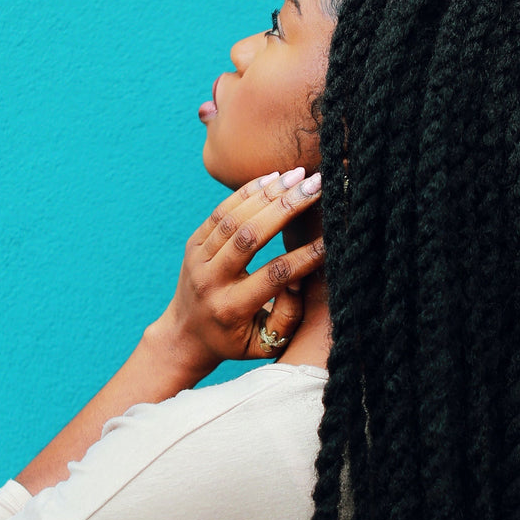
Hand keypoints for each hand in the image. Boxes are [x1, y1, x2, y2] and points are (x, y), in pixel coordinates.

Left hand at [153, 167, 324, 378]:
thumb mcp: (264, 344)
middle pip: (250, 237)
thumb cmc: (235, 341)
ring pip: (234, 218)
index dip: (306, 256)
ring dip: (269, 193)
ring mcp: (198, 259)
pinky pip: (220, 211)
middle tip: (317, 187)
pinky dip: (246, 191)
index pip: (274, 275)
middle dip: (287, 208)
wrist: (185, 335)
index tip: (334, 238)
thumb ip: (288, 316)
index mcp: (230, 308)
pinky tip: (273, 178)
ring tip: (300, 175)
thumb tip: (301, 277)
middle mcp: (210, 281)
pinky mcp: (193, 243)